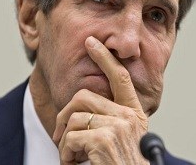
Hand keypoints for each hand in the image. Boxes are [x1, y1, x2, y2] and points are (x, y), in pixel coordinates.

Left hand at [52, 36, 149, 164]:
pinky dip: (65, 155)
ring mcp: (118, 127)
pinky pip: (70, 138)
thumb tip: (80, 112)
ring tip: (72, 158)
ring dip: (65, 142)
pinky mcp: (104, 139)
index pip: (120, 77)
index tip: (91, 42)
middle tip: (62, 137)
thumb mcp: (123, 140)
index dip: (105, 58)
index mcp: (134, 114)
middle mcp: (129, 117)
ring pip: (74, 118)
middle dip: (65, 117)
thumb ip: (110, 121)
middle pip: (83, 97)